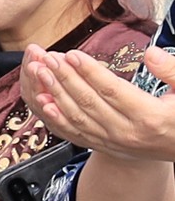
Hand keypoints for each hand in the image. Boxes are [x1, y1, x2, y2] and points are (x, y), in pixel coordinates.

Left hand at [23, 46, 174, 161]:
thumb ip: (172, 71)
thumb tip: (151, 53)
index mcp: (149, 116)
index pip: (112, 90)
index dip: (90, 72)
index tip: (72, 55)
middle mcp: (127, 132)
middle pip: (88, 102)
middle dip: (64, 78)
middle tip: (49, 58)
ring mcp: (113, 142)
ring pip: (76, 117)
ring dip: (55, 93)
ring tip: (40, 73)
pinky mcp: (104, 146)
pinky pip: (74, 133)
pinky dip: (56, 118)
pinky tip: (43, 103)